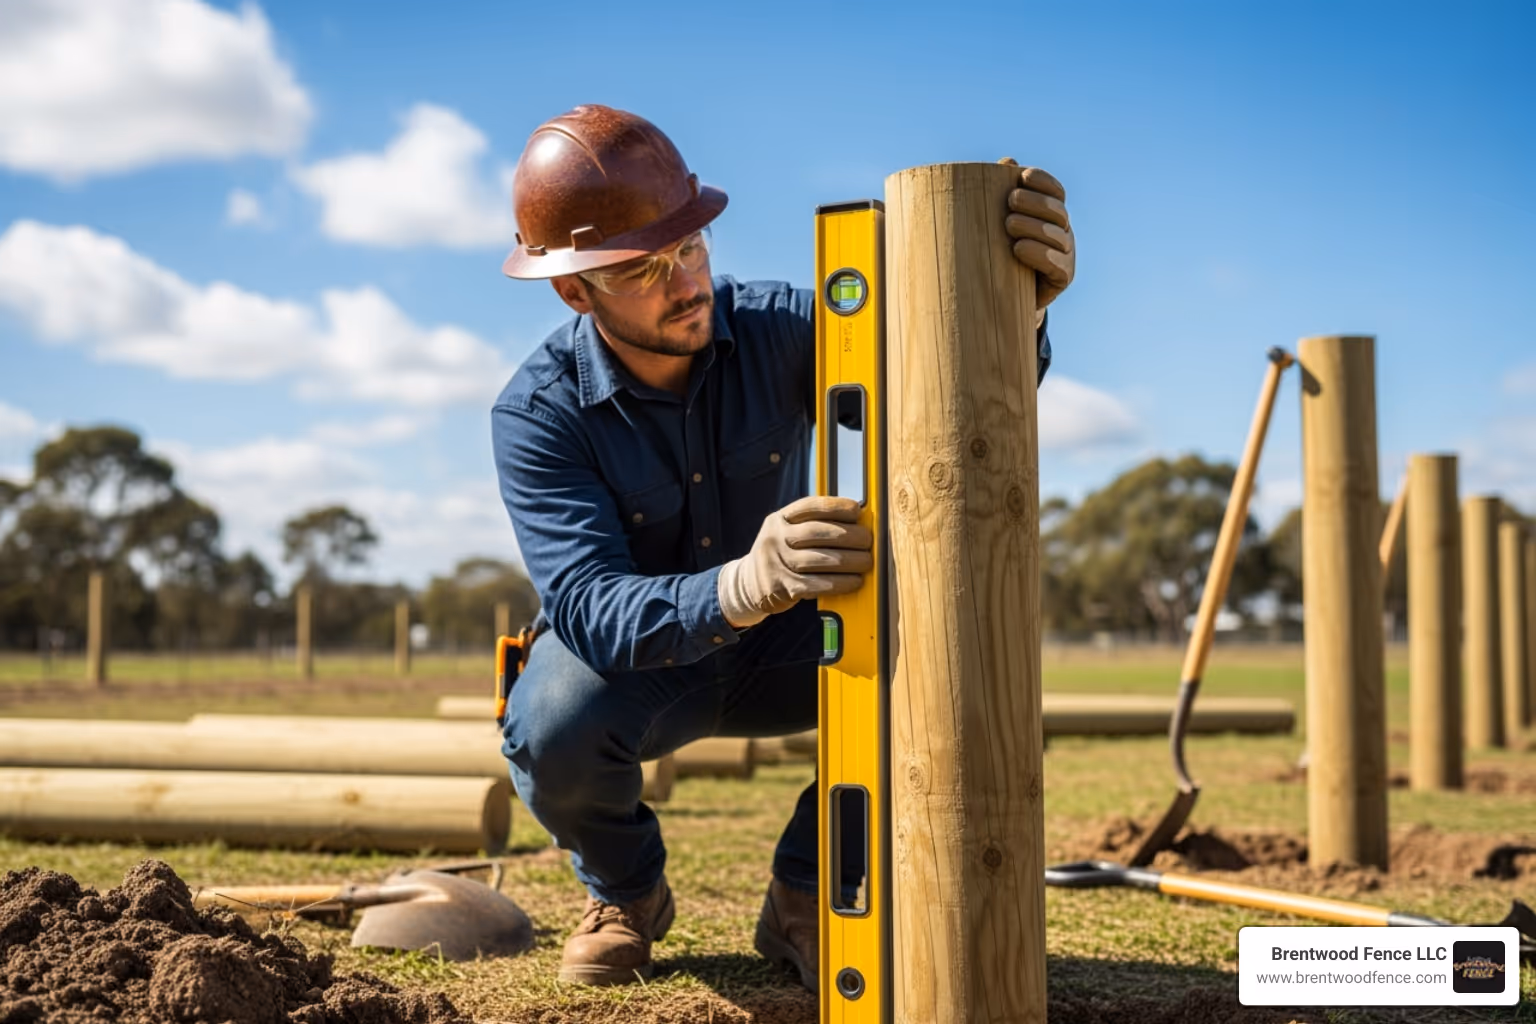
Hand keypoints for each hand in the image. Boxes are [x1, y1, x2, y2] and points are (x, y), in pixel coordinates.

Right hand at [717, 496, 873, 627]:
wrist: (749, 584)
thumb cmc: (781, 554)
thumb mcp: (787, 532)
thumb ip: (813, 525)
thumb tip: (856, 521)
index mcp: (779, 519)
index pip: (810, 506)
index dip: (836, 506)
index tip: (856, 510)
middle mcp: (775, 538)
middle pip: (818, 533)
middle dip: (849, 536)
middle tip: (868, 540)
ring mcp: (777, 564)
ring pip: (821, 560)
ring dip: (850, 561)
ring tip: (866, 561)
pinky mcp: (783, 588)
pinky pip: (817, 585)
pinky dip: (840, 583)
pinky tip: (855, 581)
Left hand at [999, 159, 1074, 308]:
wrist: (1003, 296)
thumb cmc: (998, 251)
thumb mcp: (996, 222)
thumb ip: (1001, 192)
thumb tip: (1007, 161)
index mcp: (1051, 213)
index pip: (1055, 191)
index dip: (1044, 181)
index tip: (1023, 175)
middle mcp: (1063, 231)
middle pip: (1058, 211)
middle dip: (1036, 202)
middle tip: (1011, 200)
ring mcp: (1066, 254)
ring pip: (1057, 236)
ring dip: (1034, 227)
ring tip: (1009, 224)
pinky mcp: (1062, 278)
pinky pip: (1057, 264)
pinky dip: (1039, 255)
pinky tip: (1019, 249)